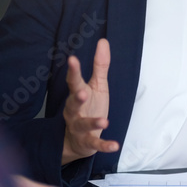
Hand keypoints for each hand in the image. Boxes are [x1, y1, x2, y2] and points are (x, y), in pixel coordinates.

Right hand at [62, 38, 119, 164]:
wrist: (78, 139)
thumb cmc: (89, 107)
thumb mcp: (97, 85)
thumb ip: (100, 65)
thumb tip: (103, 41)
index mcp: (78, 94)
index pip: (73, 81)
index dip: (73, 70)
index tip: (72, 59)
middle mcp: (74, 111)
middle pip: (72, 104)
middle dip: (77, 98)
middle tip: (82, 92)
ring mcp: (79, 127)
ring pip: (82, 124)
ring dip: (92, 122)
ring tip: (104, 121)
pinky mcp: (87, 142)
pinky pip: (95, 144)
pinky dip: (104, 145)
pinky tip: (115, 145)